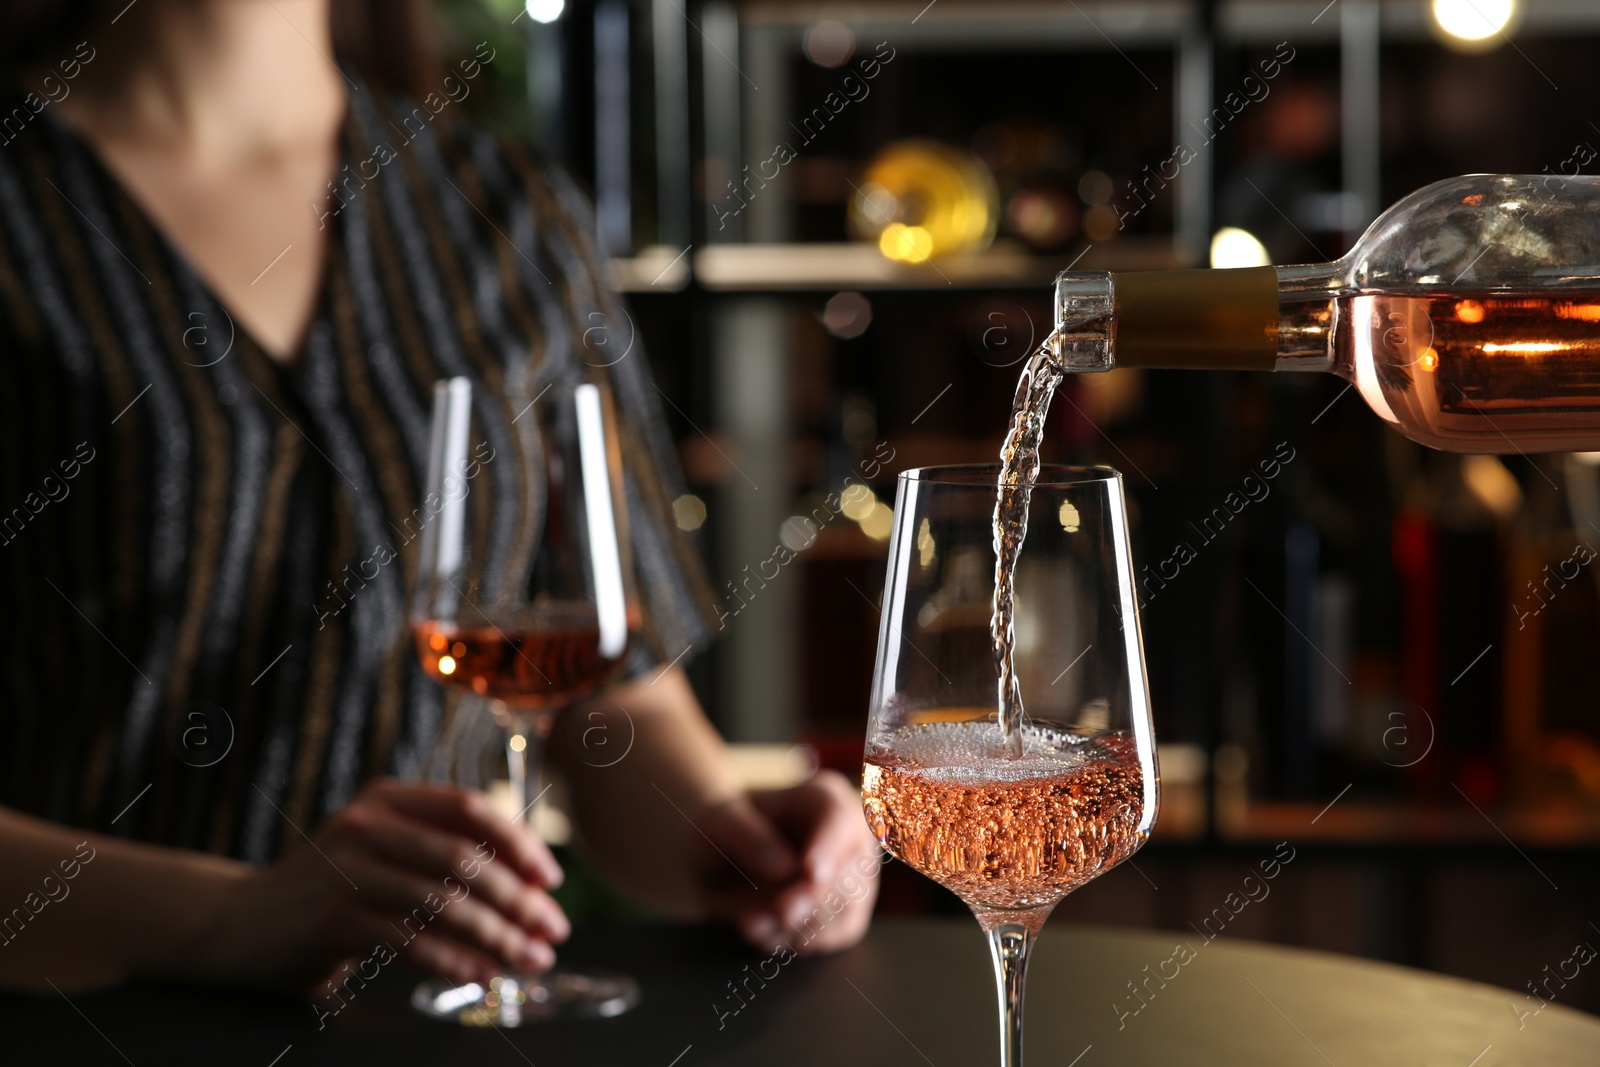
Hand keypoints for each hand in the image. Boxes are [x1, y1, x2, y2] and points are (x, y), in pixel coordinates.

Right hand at [190, 779, 569, 994]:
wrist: (237, 925)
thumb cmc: (330, 891)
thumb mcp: (382, 852)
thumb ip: (439, 853)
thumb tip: (529, 884)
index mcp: (388, 799)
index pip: (469, 808)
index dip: (519, 842)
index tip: (550, 880)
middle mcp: (367, 824)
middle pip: (465, 858)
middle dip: (519, 899)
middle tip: (553, 931)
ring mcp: (346, 868)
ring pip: (444, 902)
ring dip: (497, 936)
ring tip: (529, 960)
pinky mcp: (331, 917)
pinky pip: (410, 940)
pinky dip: (453, 960)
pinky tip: (481, 974)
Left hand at [694, 770, 881, 954]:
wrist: (724, 860)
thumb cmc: (724, 830)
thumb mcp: (718, 820)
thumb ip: (745, 835)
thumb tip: (785, 869)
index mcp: (823, 797)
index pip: (838, 820)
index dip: (827, 848)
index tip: (810, 872)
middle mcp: (850, 836)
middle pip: (848, 871)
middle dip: (811, 897)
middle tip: (778, 912)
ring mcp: (855, 878)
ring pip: (845, 910)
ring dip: (799, 924)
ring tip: (751, 925)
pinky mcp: (846, 915)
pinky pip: (835, 934)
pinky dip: (798, 938)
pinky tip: (763, 932)